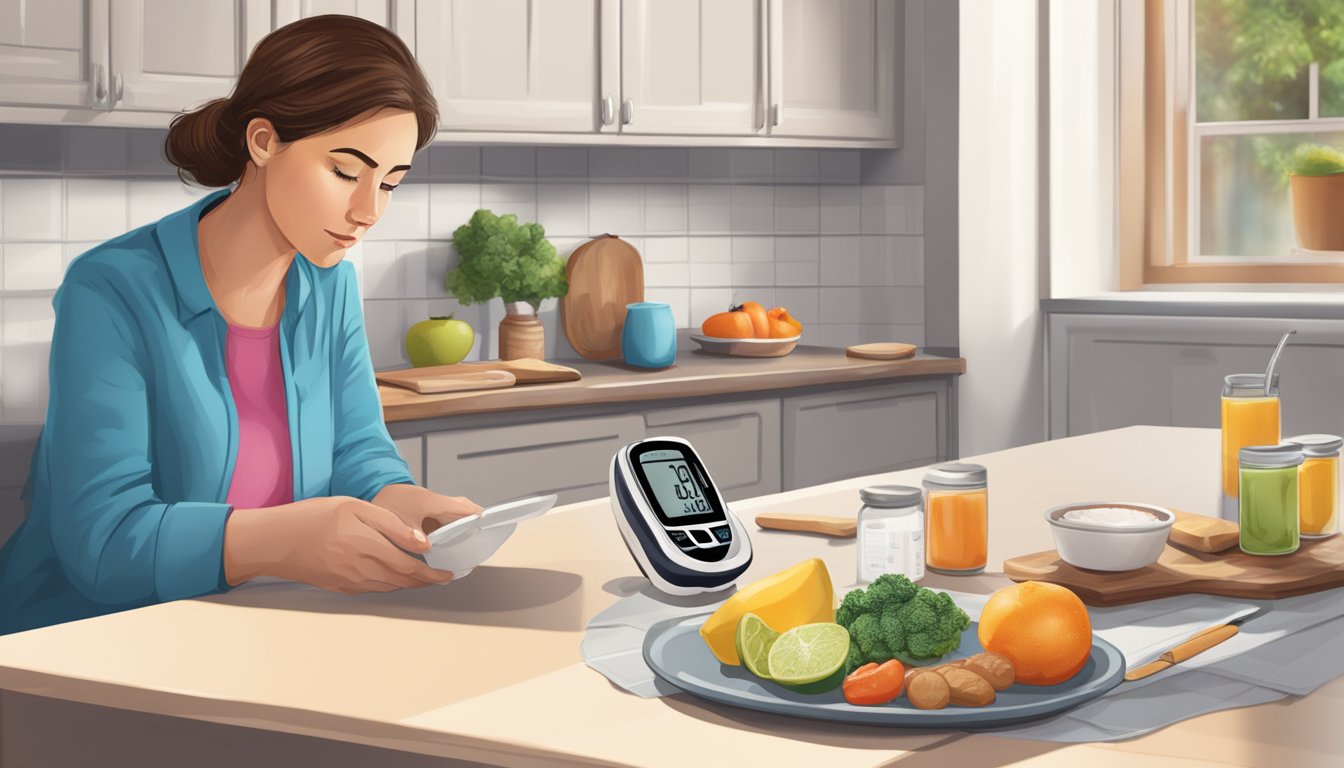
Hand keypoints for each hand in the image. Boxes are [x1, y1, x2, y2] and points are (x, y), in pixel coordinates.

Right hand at [224, 496, 455, 593]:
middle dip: (427, 581)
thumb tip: (422, 544)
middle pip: (404, 581)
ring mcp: (350, 582)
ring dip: (409, 584)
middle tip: (442, 576)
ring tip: (423, 576)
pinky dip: (389, 584)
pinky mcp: (339, 587)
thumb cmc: (313, 517)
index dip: (434, 574)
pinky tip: (392, 575)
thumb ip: (393, 525)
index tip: (449, 573)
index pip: (411, 567)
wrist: (274, 541)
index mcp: (369, 548)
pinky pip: (372, 589)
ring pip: (389, 587)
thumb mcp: (355, 508)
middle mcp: (362, 571)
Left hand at [372, 482, 482, 535]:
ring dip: (462, 525)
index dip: (478, 516)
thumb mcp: (397, 524)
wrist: (370, 496)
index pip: (462, 508)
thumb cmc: (381, 508)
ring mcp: (430, 505)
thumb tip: (428, 547)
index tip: (490, 523)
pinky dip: (450, 528)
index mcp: (430, 501)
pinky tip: (449, 542)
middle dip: (474, 521)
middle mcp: (433, 501)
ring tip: (470, 542)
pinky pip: (444, 518)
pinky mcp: (424, 510)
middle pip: (462, 509)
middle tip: (484, 535)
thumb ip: (413, 536)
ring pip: (453, 514)